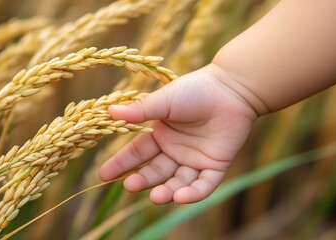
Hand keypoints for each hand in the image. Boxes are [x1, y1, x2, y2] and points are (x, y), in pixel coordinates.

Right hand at [98, 64, 256, 203]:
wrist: (231, 88)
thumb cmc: (196, 90)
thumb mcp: (164, 101)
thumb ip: (140, 111)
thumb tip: (109, 113)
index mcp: (161, 134)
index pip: (137, 153)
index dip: (121, 164)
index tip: (103, 175)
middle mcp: (175, 150)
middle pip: (155, 171)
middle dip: (143, 180)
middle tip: (130, 186)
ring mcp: (195, 159)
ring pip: (178, 182)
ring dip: (167, 192)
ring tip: (157, 197)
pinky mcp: (216, 165)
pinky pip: (204, 184)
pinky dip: (193, 193)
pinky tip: (181, 197)